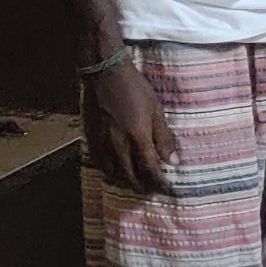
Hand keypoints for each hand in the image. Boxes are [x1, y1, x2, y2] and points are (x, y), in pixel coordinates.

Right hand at [82, 58, 172, 193]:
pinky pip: (99, 163)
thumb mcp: (156, 110)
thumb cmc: (136, 89)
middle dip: (142, 186)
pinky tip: (114, 173)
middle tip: (152, 192)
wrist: (106, 74)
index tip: (167, 190)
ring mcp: (103, 143)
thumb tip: (172, 161)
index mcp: (138, 137)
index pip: (150, 168)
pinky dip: (109, 172)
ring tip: (135, 186)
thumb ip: (163, 137)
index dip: (159, 182)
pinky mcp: (92, 138)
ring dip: (125, 182)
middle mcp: (119, 145)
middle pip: (131, 175)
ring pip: (114, 172)